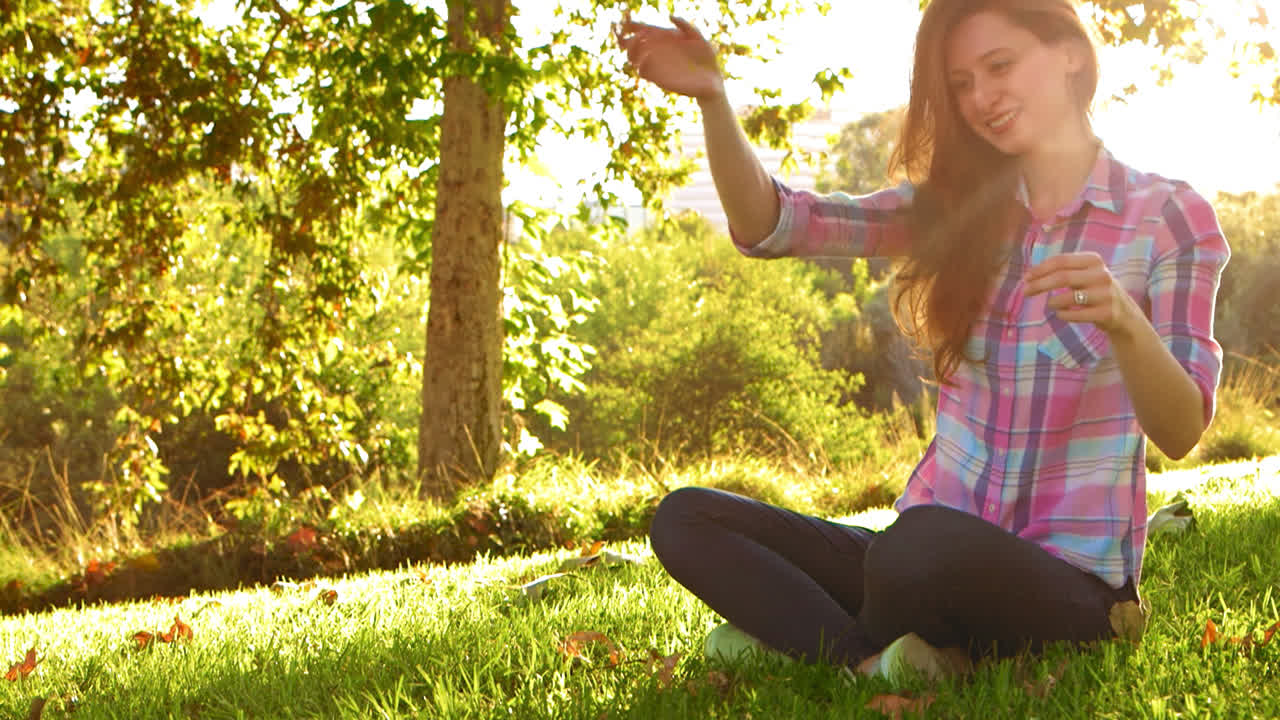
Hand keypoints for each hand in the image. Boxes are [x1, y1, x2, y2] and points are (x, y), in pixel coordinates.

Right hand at [614, 13, 723, 100]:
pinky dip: (641, 64)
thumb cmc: (706, 57)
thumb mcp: (698, 37)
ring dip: (632, 49)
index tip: (625, 21)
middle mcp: (656, 51)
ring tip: (639, 41)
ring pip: (633, 58)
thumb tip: (670, 16)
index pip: (642, 30)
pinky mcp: (658, 78)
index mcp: (664, 38)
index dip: (631, 25)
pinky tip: (648, 57)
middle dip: (625, 38)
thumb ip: (686, 26)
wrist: (712, 80)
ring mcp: (656, 65)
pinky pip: (643, 71)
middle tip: (627, 33)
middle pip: (632, 44)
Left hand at [1022, 252, 1139, 337]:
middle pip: (1062, 277)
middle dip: (1040, 285)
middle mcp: (1102, 275)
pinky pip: (1074, 315)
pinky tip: (1062, 314)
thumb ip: (1062, 270)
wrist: (1124, 313)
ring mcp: (1106, 294)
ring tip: (1050, 304)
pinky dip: (1062, 315)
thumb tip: (1029, 276)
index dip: (1041, 269)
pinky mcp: (1106, 313)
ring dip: (1052, 302)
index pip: (1061, 261)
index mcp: (1094, 260)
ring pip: (1067, 298)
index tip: (1026, 278)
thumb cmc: (1095, 290)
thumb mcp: (1084, 274)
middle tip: (1025, 292)